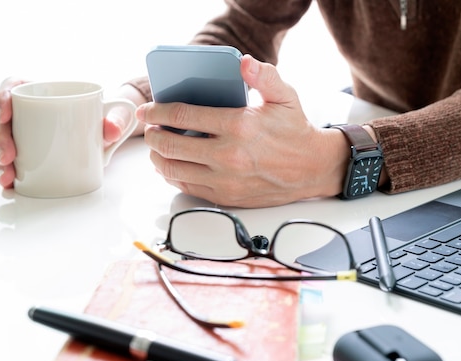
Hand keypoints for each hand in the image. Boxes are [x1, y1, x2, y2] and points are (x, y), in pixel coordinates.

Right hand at [0, 78, 146, 187]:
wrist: (106, 137)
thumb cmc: (104, 117)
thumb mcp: (114, 114)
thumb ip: (117, 118)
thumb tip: (112, 130)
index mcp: (41, 92)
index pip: (13, 86)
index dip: (3, 97)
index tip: (5, 112)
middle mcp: (27, 113)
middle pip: (2, 121)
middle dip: (0, 139)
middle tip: (9, 156)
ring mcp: (24, 135)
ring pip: (3, 145)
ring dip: (0, 163)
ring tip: (7, 177)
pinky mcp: (28, 156)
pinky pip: (11, 164)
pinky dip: (9, 175)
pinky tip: (9, 186)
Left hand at [138, 55, 348, 207]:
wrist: (312, 169)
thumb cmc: (295, 131)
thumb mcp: (284, 97)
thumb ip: (263, 76)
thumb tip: (243, 63)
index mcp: (239, 126)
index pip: (183, 117)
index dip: (158, 112)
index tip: (147, 110)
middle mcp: (229, 156)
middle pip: (171, 146)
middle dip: (153, 135)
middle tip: (150, 128)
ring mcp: (226, 180)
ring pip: (174, 170)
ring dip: (158, 157)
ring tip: (157, 147)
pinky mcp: (226, 197)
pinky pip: (188, 187)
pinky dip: (173, 175)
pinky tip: (173, 164)